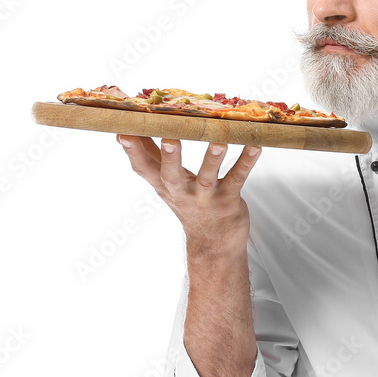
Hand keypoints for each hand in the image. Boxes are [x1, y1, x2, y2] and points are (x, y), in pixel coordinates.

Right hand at [116, 134, 261, 246]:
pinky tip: (254, 146)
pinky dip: (246, 162)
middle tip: (170, 139)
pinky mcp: (229, 200)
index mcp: (165, 186)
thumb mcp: (167, 185)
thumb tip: (125, 134)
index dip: (132, 152)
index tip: (122, 132)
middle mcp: (182, 193)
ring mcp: (206, 198)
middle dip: (170, 157)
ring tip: (219, 142)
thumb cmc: (189, 204)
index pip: (143, 169)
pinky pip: (238, 178)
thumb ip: (150, 158)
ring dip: (213, 160)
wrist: (214, 244)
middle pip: (171, 175)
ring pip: (207, 178)